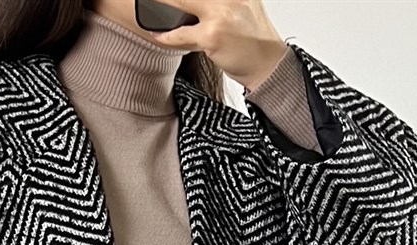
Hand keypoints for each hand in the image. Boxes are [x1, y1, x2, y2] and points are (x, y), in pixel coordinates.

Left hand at [134, 0, 287, 90]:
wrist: (268, 65)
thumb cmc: (253, 39)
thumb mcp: (243, 4)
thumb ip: (221, 0)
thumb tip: (191, 3)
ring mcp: (221, 13)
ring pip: (180, 3)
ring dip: (161, 4)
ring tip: (147, 4)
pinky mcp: (212, 35)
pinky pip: (180, 35)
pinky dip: (165, 36)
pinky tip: (156, 34)